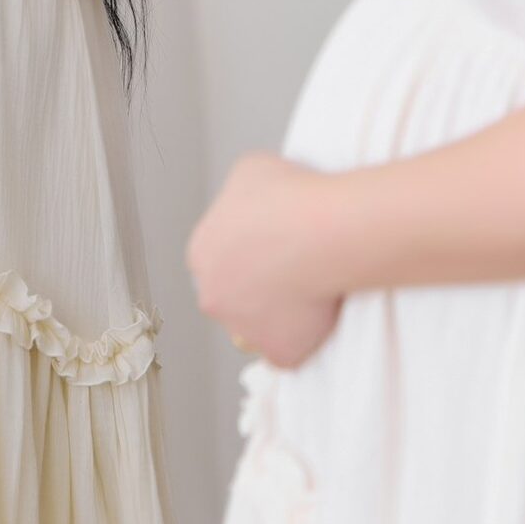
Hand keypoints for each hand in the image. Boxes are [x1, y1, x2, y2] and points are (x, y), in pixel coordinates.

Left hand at [187, 151, 343, 369]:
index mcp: (201, 252)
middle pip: (229, 297)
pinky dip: (302, 339)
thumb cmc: (289, 195)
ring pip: (254, 330)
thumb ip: (239, 195)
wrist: (323, 231)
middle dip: (252, 288)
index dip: (244, 252)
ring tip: (306, 294)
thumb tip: (249, 203)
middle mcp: (212, 296)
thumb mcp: (251, 171)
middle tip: (290, 268)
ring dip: (272, 318)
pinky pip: (288, 351)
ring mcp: (245, 329)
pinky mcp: (280, 353)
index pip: (216, 258)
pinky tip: (319, 315)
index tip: (271, 245)